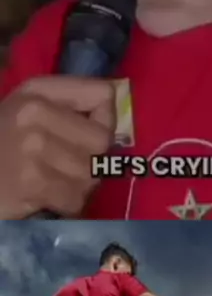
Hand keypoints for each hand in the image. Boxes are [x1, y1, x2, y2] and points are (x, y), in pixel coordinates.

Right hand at [0, 76, 115, 218]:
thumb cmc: (0, 144)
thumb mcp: (26, 110)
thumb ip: (69, 105)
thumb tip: (115, 113)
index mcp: (38, 90)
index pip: (103, 95)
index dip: (104, 118)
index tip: (87, 134)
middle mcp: (35, 112)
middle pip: (102, 139)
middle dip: (92, 159)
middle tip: (69, 166)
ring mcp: (33, 147)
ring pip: (91, 173)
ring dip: (79, 186)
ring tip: (55, 183)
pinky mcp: (31, 182)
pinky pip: (75, 198)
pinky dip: (66, 205)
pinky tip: (46, 199)